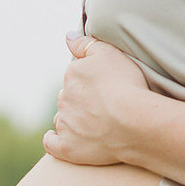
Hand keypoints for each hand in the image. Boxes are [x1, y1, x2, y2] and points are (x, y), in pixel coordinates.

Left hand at [43, 32, 149, 164]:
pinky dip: (53, 140)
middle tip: (101, 105)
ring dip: (70, 119)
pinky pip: (51, 143)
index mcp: (72, 75)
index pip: (75, 75)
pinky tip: (57, 138)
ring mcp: (65, 124)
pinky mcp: (67, 148)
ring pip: (62, 118)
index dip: (89, 81)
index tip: (103, 86)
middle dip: (80, 100)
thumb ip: (85, 43)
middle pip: (68, 97)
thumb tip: (67, 37)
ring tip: (89, 123)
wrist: (133, 121)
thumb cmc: (126, 84)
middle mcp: (63, 99)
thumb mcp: (108, 52)